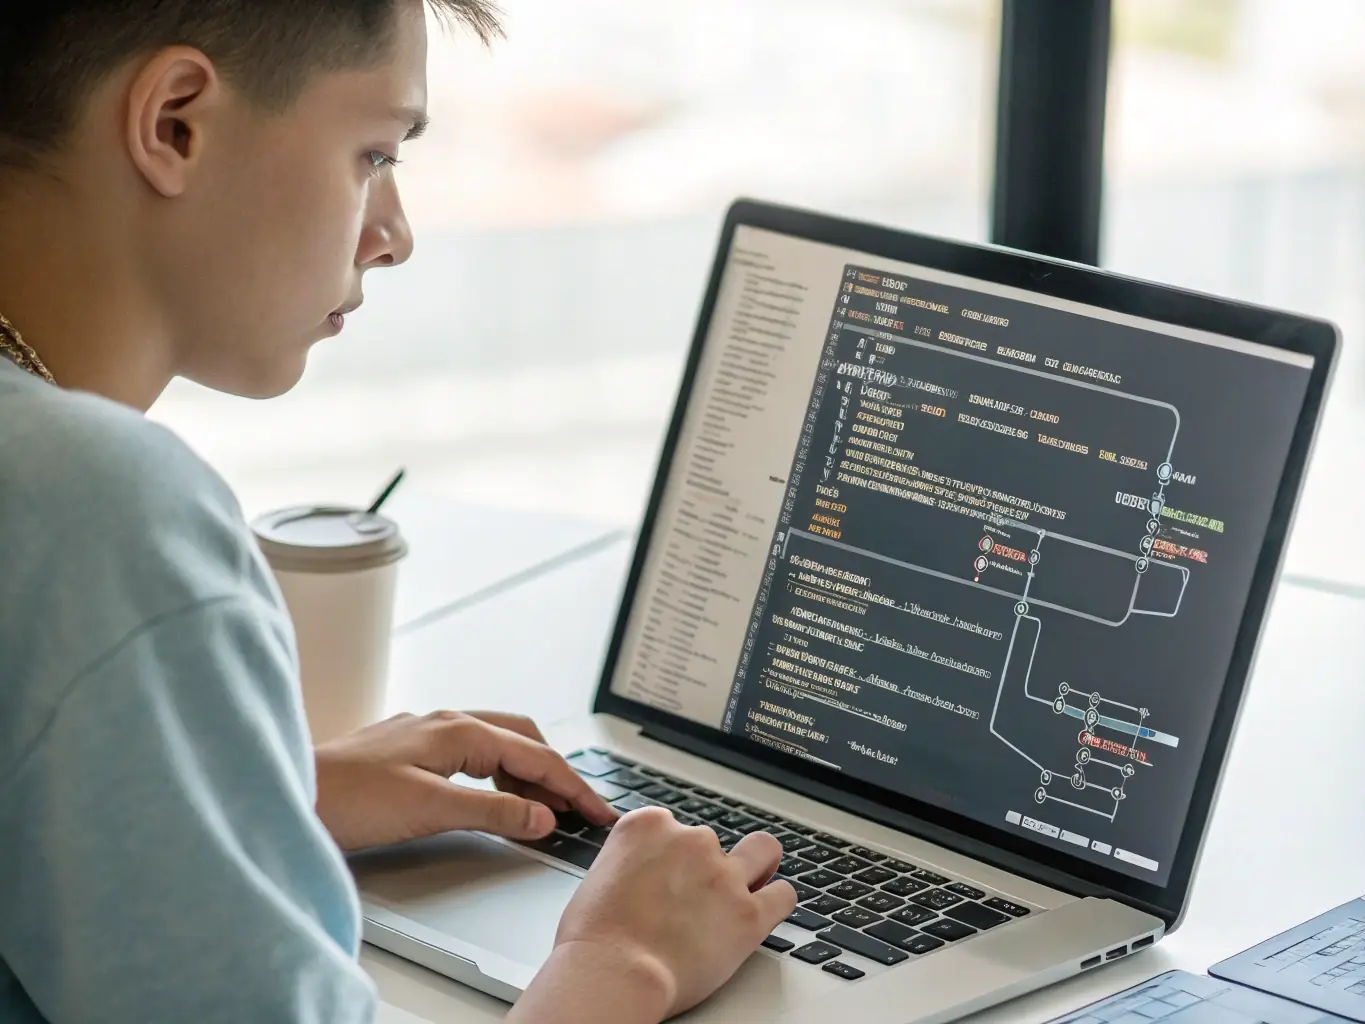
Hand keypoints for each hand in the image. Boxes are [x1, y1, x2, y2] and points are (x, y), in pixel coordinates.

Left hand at [313, 710, 615, 851]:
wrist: (288, 795)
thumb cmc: (348, 798)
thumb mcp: (430, 810)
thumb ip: (493, 812)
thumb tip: (542, 816)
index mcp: (458, 730)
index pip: (535, 756)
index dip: (573, 787)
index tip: (598, 812)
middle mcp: (445, 722)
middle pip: (523, 739)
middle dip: (556, 772)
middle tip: (577, 809)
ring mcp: (426, 733)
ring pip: (497, 744)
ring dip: (526, 773)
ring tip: (543, 809)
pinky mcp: (409, 750)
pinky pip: (472, 754)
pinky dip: (497, 775)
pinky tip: (493, 797)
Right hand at [510, 808, 796, 1022]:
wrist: (612, 973)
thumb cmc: (594, 939)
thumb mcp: (598, 878)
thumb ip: (630, 865)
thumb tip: (642, 878)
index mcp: (648, 826)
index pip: (672, 827)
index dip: (669, 858)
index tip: (664, 880)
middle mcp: (690, 840)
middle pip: (711, 842)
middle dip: (706, 867)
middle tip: (696, 898)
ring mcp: (723, 874)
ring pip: (762, 852)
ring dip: (755, 868)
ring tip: (746, 888)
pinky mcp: (748, 912)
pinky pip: (783, 896)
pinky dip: (776, 902)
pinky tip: (765, 912)